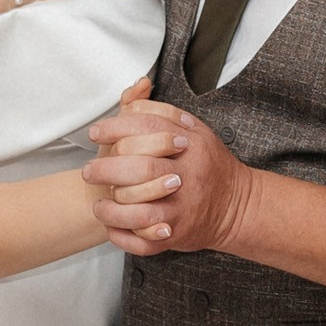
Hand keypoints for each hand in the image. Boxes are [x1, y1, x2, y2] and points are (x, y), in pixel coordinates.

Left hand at [84, 96, 256, 256]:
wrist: (236, 205)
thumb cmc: (205, 164)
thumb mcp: (191, 129)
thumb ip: (160, 111)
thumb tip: (138, 85)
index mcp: (190, 144)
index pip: (148, 129)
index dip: (116, 128)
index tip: (96, 133)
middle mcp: (187, 175)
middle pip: (141, 168)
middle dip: (107, 169)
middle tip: (89, 172)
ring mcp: (183, 208)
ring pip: (141, 211)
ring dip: (113, 209)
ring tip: (100, 204)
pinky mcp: (177, 234)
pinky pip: (145, 240)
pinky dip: (124, 236)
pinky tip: (113, 226)